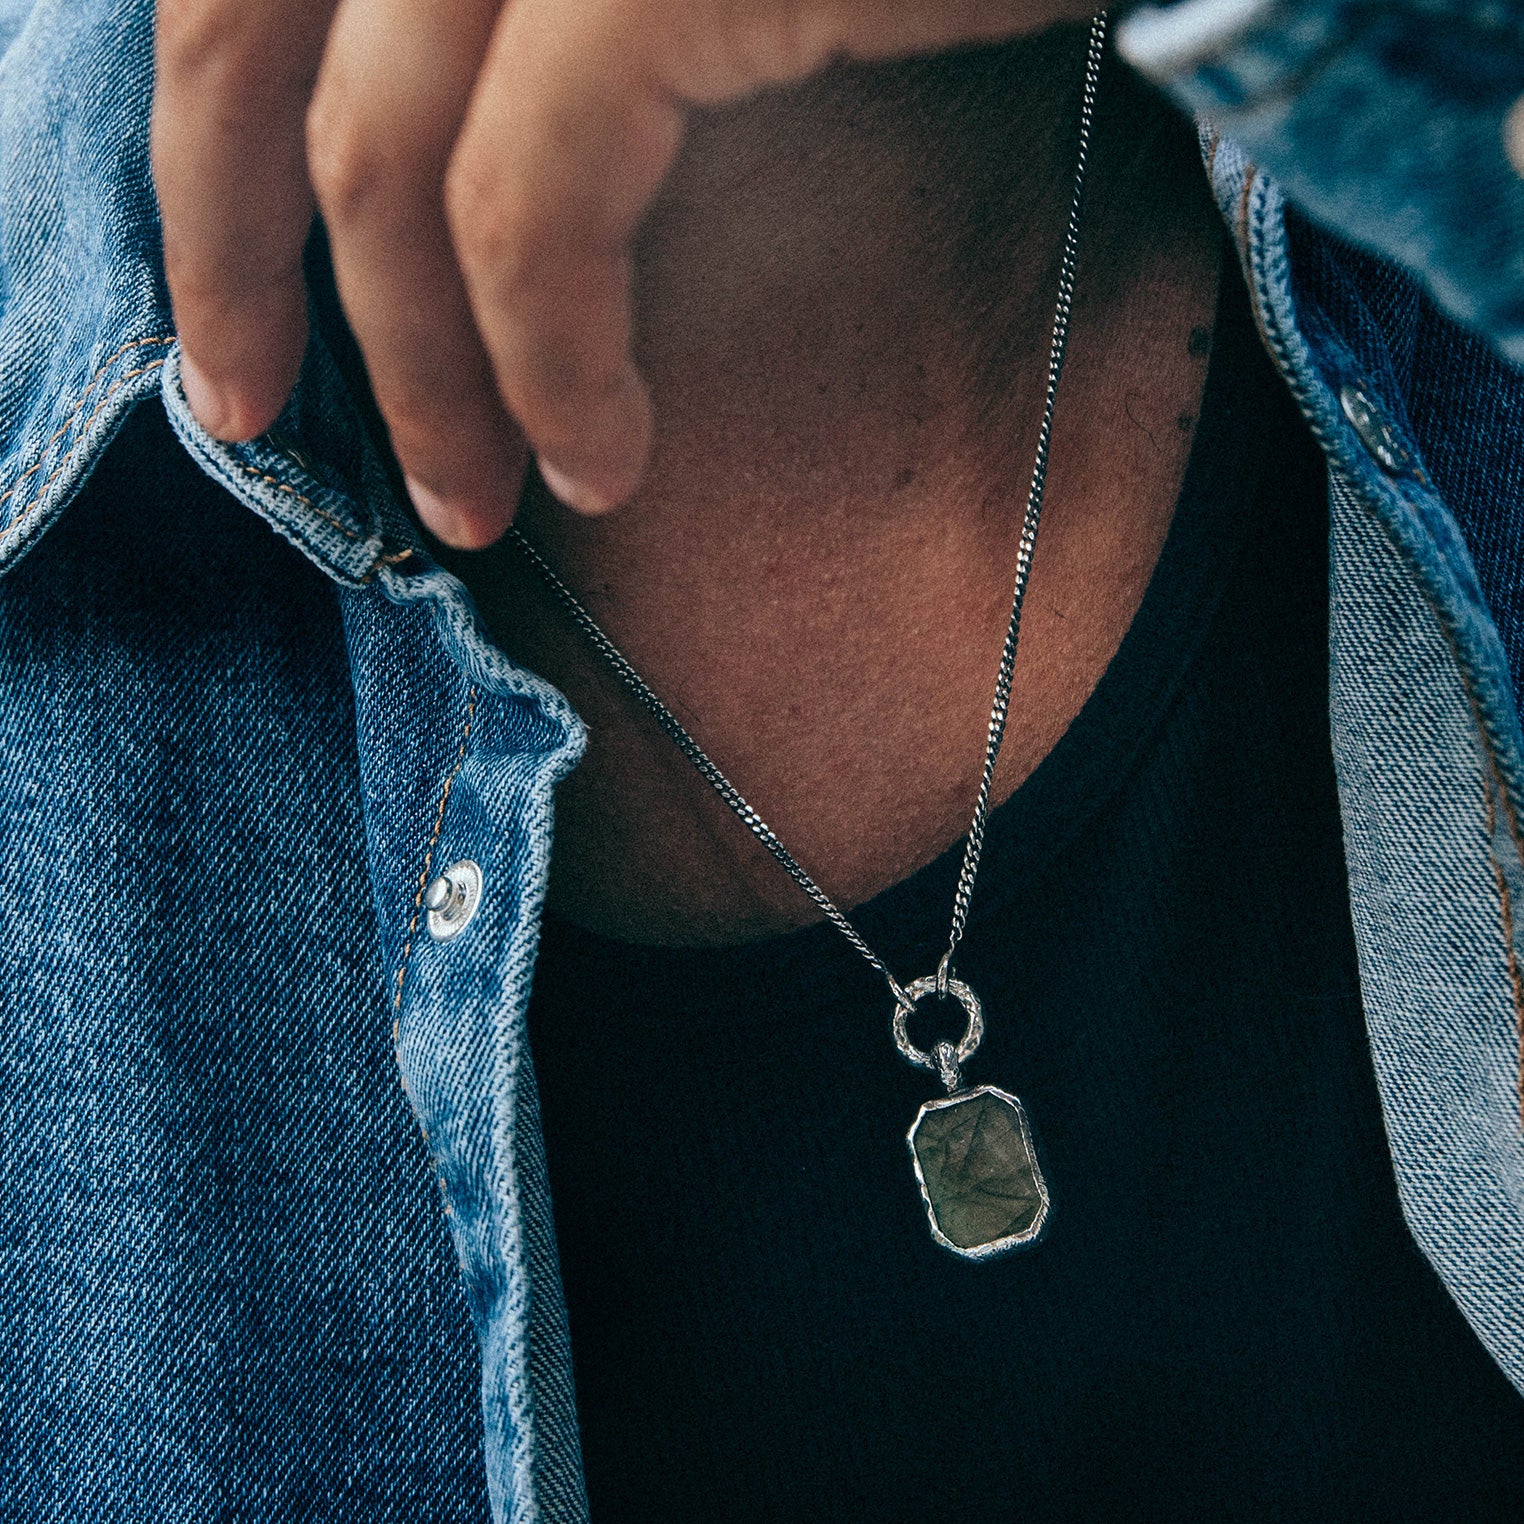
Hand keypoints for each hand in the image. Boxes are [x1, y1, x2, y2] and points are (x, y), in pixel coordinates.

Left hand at [153, 0, 1093, 547]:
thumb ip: (548, 29)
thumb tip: (420, 168)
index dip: (207, 150)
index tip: (231, 311)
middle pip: (246, 35)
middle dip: (230, 259)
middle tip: (249, 423)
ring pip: (384, 160)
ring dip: (414, 373)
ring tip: (469, 507)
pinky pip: (529, 215)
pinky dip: (549, 366)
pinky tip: (603, 460)